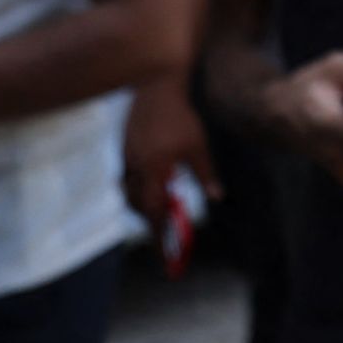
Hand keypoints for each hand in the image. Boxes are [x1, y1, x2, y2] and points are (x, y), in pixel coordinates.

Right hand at [122, 78, 202, 229]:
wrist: (156, 84)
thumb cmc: (180, 115)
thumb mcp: (198, 146)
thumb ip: (205, 173)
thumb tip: (216, 196)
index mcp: (153, 170)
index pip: (154, 214)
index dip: (159, 238)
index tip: (166, 258)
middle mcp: (136, 167)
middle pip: (139, 206)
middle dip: (153, 221)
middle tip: (168, 232)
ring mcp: (128, 156)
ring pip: (131, 191)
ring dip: (146, 202)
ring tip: (165, 204)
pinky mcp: (126, 146)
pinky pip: (130, 175)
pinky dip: (142, 185)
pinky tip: (158, 178)